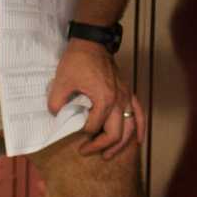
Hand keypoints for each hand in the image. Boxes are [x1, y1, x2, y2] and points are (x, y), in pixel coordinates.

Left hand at [45, 37, 140, 159]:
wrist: (92, 41)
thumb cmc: (78, 59)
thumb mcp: (61, 81)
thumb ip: (57, 102)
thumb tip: (56, 116)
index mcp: (103, 99)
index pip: (93, 127)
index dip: (82, 134)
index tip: (72, 134)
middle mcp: (119, 100)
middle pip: (116, 133)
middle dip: (101, 146)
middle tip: (86, 151)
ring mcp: (126, 96)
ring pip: (130, 127)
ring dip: (121, 144)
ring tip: (108, 155)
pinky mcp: (128, 92)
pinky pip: (139, 113)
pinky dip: (140, 128)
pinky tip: (138, 141)